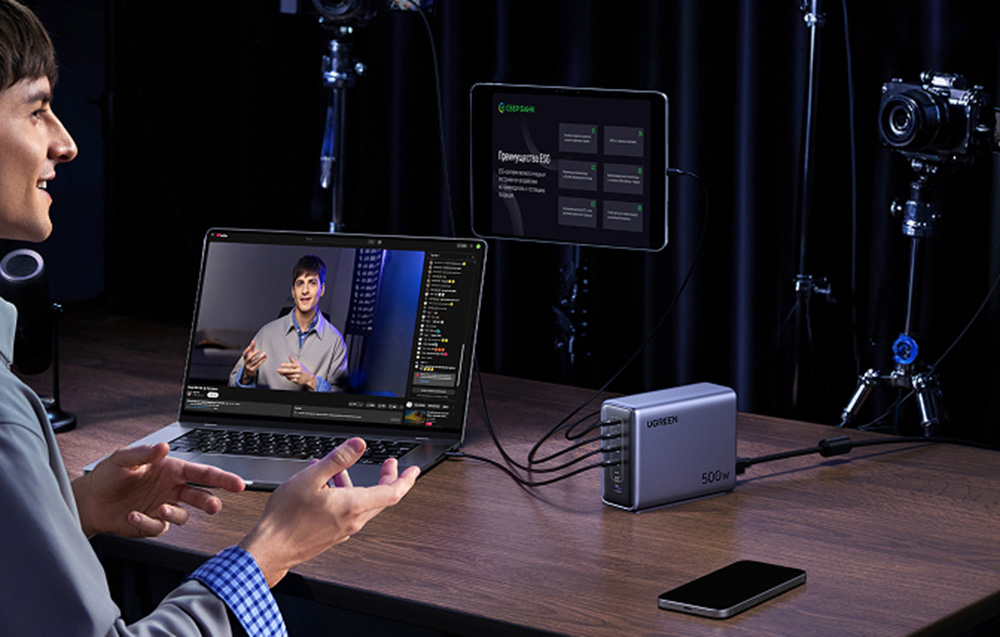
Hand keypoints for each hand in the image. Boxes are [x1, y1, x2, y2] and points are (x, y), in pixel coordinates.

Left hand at [72, 442, 244, 538]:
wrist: (89, 501)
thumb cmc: (108, 475)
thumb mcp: (123, 458)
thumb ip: (145, 453)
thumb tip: (163, 447)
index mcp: (172, 470)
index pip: (202, 473)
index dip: (222, 478)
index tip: (238, 484)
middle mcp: (172, 489)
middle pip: (201, 496)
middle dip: (211, 502)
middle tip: (214, 506)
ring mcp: (163, 508)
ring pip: (183, 516)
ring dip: (174, 514)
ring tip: (160, 509)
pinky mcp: (151, 524)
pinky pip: (158, 527)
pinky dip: (148, 522)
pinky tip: (134, 515)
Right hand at [238, 437, 419, 586]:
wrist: (270, 549)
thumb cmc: (286, 517)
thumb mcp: (311, 479)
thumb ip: (338, 460)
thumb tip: (358, 444)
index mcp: (353, 506)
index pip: (392, 493)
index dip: (406, 479)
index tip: (413, 469)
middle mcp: (353, 521)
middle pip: (380, 498)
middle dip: (386, 477)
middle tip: (388, 463)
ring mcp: (343, 530)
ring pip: (361, 503)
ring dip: (357, 484)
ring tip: (340, 469)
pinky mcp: (333, 535)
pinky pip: (347, 512)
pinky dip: (344, 495)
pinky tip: (325, 486)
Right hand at [240, 339, 266, 383]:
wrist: (248, 371)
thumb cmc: (250, 360)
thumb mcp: (250, 354)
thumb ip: (252, 347)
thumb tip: (253, 340)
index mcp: (244, 358)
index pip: (244, 354)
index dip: (246, 350)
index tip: (249, 347)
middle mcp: (245, 362)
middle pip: (249, 358)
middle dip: (253, 354)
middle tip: (258, 350)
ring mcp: (248, 367)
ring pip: (254, 361)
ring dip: (260, 357)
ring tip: (265, 354)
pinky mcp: (252, 370)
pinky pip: (257, 365)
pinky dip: (261, 361)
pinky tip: (265, 358)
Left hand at [277, 355, 317, 389]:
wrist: (308, 378)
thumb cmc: (303, 370)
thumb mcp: (299, 364)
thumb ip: (293, 360)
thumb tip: (290, 355)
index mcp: (299, 366)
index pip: (291, 365)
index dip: (286, 365)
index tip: (281, 365)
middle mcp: (299, 371)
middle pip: (289, 371)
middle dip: (283, 370)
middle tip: (278, 370)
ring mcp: (298, 376)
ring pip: (289, 375)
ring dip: (284, 374)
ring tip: (280, 373)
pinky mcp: (297, 381)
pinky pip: (290, 379)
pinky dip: (287, 377)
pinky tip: (285, 376)